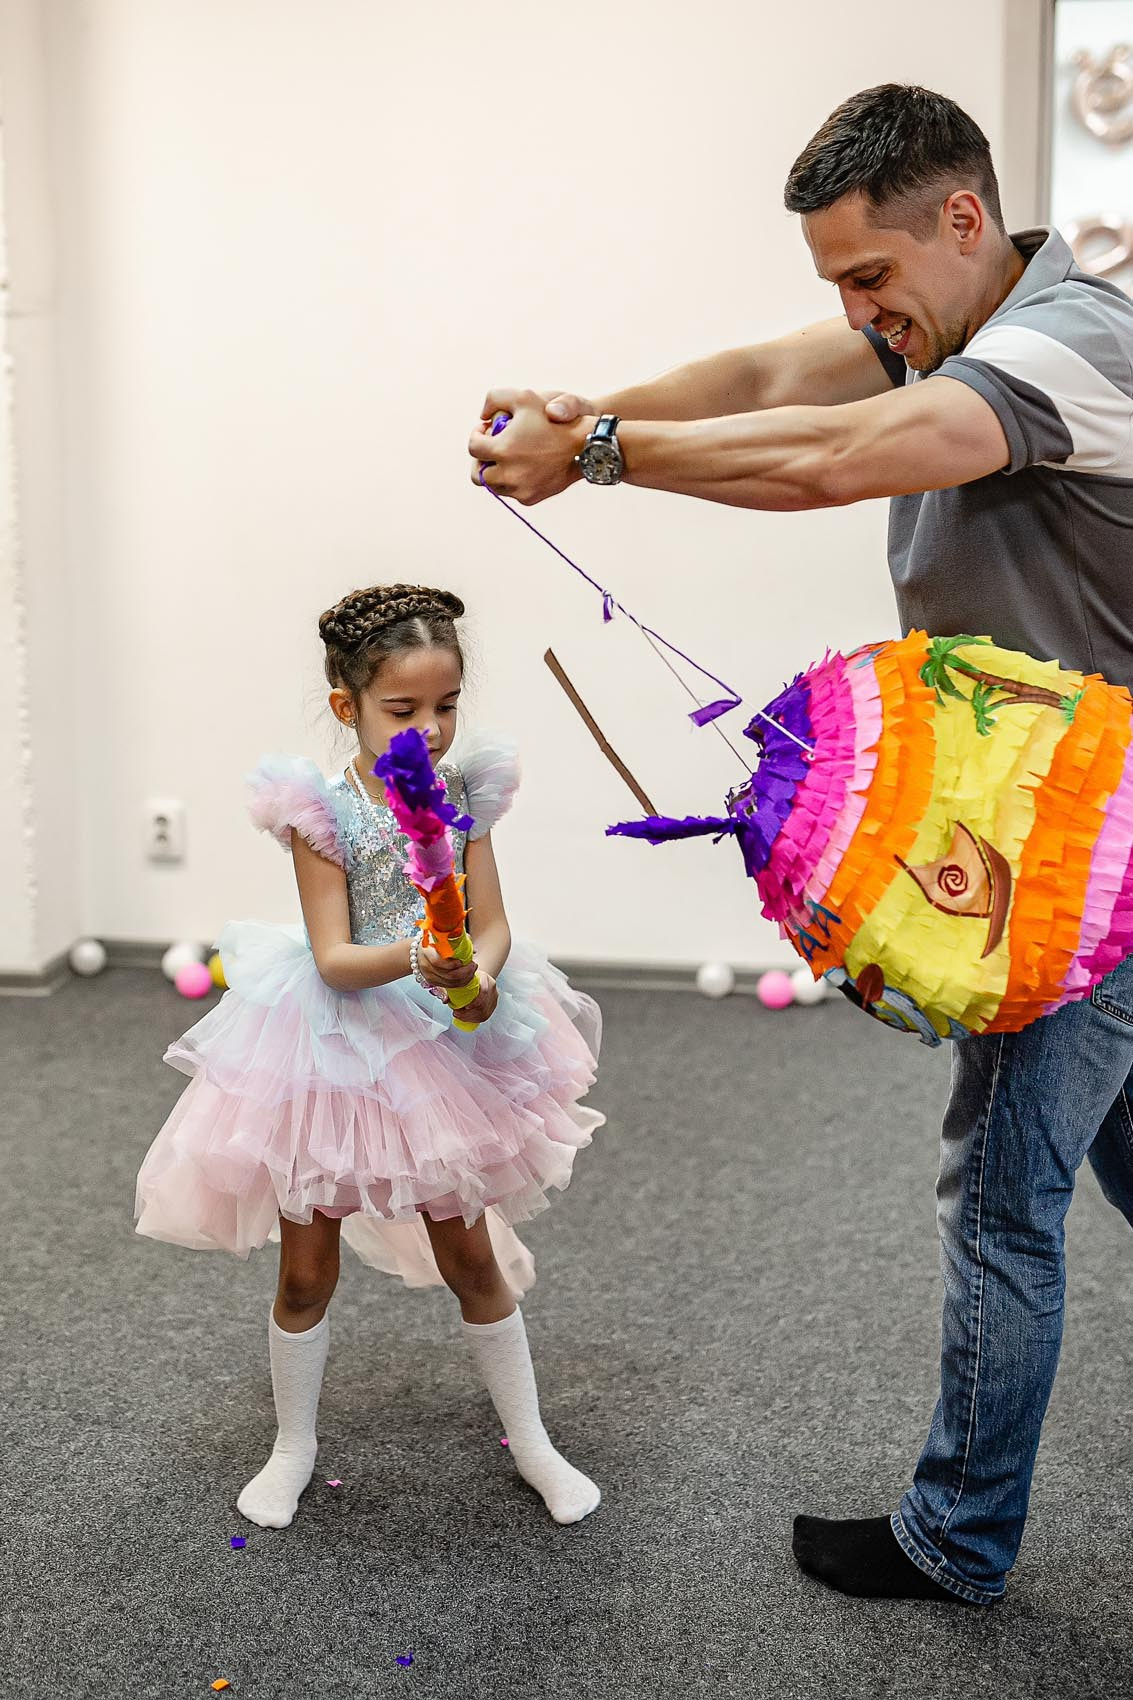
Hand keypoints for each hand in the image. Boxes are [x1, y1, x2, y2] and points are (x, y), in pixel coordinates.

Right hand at [418, 945, 477, 992]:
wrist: (416, 952)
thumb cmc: (431, 942)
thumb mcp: (441, 936)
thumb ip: (456, 939)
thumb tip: (472, 950)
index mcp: (427, 952)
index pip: (437, 962)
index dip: (451, 964)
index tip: (461, 961)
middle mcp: (426, 966)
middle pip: (447, 975)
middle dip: (464, 972)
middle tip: (473, 965)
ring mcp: (429, 976)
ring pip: (450, 983)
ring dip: (465, 978)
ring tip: (472, 970)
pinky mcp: (433, 982)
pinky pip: (449, 986)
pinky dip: (460, 983)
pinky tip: (467, 977)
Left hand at [454, 971, 498, 1024]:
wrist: (480, 978)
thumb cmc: (469, 978)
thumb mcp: (461, 978)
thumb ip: (453, 987)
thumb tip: (446, 1000)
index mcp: (485, 978)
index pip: (484, 991)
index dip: (476, 1002)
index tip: (465, 1007)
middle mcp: (492, 988)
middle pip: (483, 1005)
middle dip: (469, 1013)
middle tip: (457, 1013)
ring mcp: (494, 997)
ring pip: (485, 1012)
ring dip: (470, 1017)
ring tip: (459, 1016)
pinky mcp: (493, 1005)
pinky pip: (486, 1016)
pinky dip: (475, 1020)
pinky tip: (467, 1019)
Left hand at [469, 388, 594, 505]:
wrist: (586, 444)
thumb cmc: (555, 418)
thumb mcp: (523, 396)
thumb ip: (494, 399)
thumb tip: (483, 416)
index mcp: (502, 449)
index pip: (473, 447)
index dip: (477, 435)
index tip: (487, 429)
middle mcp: (508, 474)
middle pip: (477, 474)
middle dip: (482, 459)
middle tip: (492, 447)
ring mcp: (519, 489)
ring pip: (494, 485)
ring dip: (496, 471)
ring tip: (509, 455)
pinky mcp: (530, 498)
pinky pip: (512, 492)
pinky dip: (513, 480)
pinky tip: (524, 465)